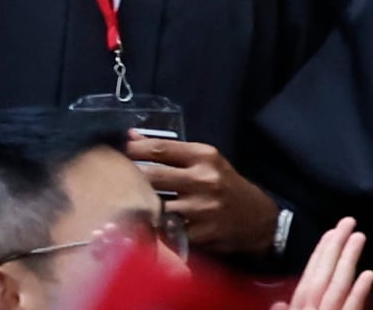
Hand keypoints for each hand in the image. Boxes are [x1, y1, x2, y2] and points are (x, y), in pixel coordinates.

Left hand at [123, 136, 280, 257]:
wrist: (259, 220)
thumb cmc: (227, 186)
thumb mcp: (207, 161)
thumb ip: (172, 151)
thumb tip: (132, 137)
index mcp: (204, 156)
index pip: (160, 149)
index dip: (134, 150)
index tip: (118, 151)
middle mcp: (202, 180)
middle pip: (152, 176)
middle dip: (130, 178)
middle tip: (113, 178)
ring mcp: (200, 209)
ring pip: (156, 206)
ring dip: (139, 206)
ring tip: (125, 203)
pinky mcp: (199, 234)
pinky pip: (166, 230)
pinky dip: (155, 228)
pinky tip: (146, 225)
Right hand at [275, 220, 371, 309]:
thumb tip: (278, 303)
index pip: (307, 279)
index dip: (319, 254)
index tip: (330, 233)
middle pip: (321, 277)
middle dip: (334, 247)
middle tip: (348, 222)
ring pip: (337, 287)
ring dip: (348, 259)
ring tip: (359, 237)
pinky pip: (350, 309)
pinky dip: (359, 292)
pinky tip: (369, 274)